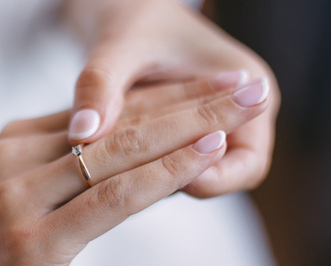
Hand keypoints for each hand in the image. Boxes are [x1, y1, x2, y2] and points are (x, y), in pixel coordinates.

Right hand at [0, 76, 270, 265]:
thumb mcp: (34, 209)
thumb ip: (74, 179)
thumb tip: (142, 161)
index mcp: (16, 143)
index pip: (108, 109)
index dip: (170, 93)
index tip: (224, 82)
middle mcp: (14, 157)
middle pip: (121, 120)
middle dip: (195, 99)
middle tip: (253, 85)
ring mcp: (18, 196)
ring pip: (122, 151)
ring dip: (194, 125)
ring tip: (249, 107)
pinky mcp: (32, 240)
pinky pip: (112, 198)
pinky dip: (166, 173)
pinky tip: (210, 152)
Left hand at [65, 0, 279, 197]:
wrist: (122, 7)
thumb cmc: (130, 15)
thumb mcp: (117, 46)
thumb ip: (100, 87)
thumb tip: (81, 136)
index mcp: (246, 81)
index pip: (248, 164)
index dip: (213, 180)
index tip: (168, 180)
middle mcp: (235, 109)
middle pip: (223, 177)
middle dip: (180, 183)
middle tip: (130, 184)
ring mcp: (210, 124)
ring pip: (194, 175)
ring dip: (159, 181)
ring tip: (115, 177)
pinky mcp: (183, 133)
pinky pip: (170, 165)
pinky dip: (144, 170)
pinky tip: (108, 169)